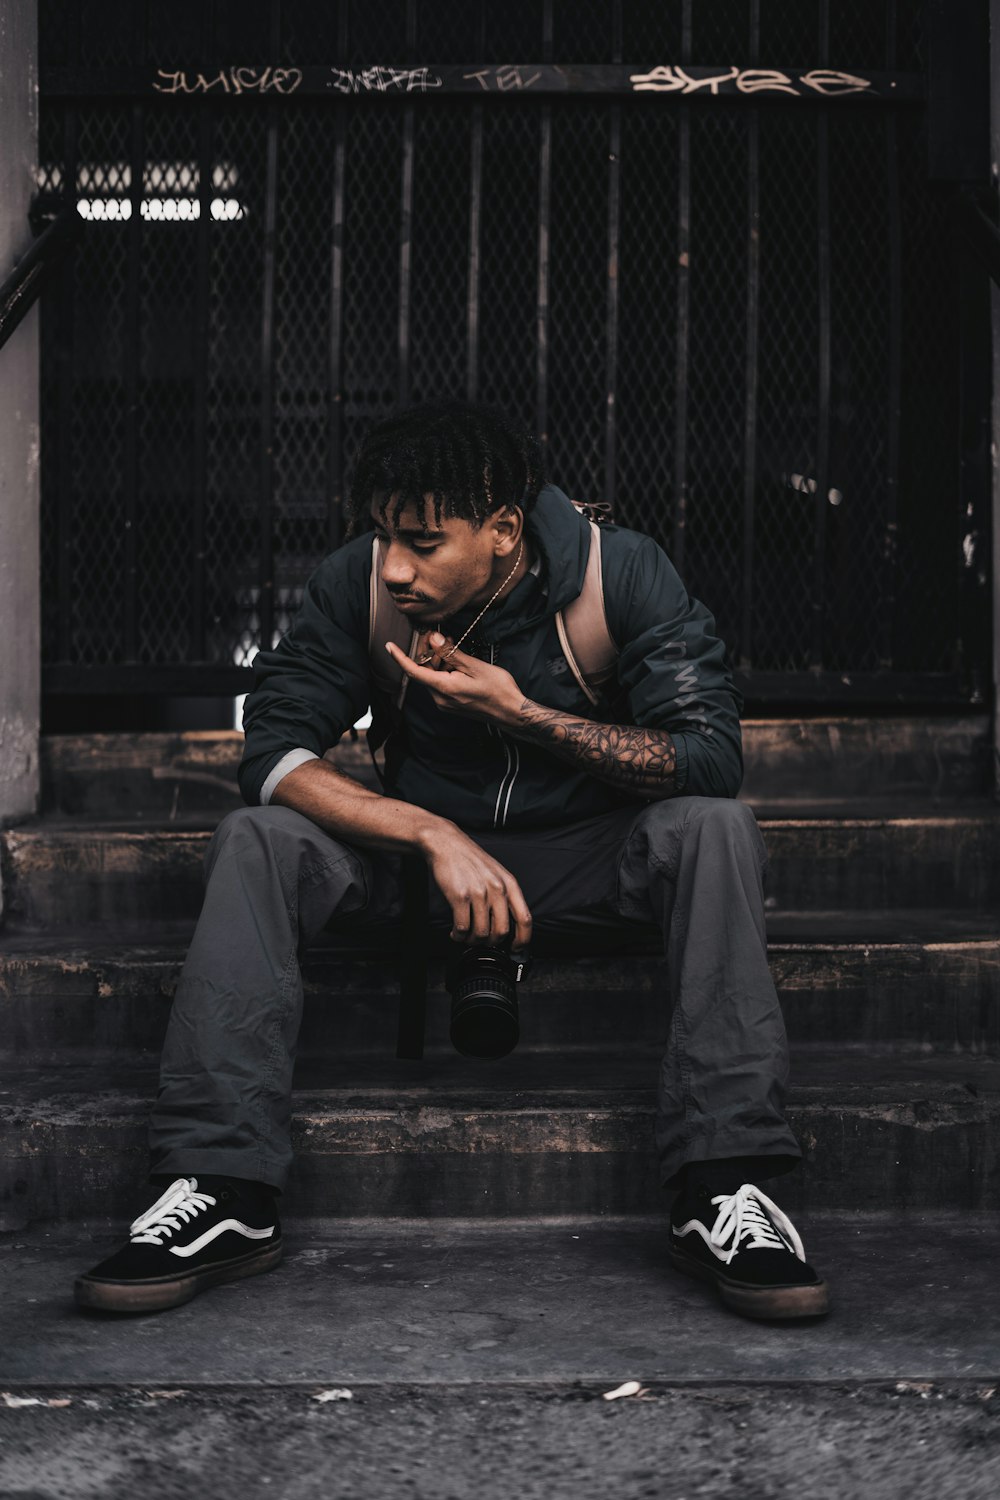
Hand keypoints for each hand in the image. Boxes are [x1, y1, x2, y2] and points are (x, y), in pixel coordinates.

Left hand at [387, 633, 522, 725]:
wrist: (512, 712)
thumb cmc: (497, 690)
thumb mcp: (474, 666)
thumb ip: (450, 653)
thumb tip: (432, 638)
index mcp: (444, 688)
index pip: (414, 671)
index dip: (400, 657)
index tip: (390, 646)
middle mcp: (441, 699)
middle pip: (424, 672)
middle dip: (429, 653)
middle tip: (440, 636)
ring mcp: (446, 704)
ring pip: (433, 677)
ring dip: (439, 661)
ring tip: (453, 646)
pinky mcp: (452, 704)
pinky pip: (441, 684)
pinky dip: (445, 671)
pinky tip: (457, 662)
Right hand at [419, 823, 532, 948]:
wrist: (447, 844)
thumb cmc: (470, 860)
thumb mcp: (496, 874)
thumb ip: (503, 896)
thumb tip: (505, 924)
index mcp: (509, 884)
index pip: (524, 919)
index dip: (523, 939)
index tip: (516, 948)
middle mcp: (497, 889)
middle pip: (501, 931)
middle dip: (490, 943)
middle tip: (481, 942)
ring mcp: (479, 893)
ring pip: (481, 932)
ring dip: (471, 940)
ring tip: (465, 937)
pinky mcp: (460, 896)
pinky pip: (463, 927)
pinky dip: (458, 935)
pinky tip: (456, 932)